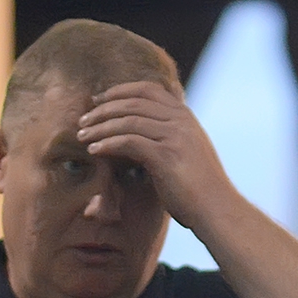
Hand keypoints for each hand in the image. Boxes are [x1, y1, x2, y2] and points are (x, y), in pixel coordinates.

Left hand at [75, 81, 235, 231]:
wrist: (215, 207)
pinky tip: (94, 151)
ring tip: (82, 136)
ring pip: (128, 121)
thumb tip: (141, 138)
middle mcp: (181, 120)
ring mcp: (174, 136)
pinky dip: (108, 144)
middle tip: (83, 120)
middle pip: (134, 102)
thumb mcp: (186, 153)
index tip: (98, 99)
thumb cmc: (198, 187)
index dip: (119, 91)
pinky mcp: (166, 155)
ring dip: (100, 127)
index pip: (148, 89)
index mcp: (185, 116)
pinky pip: (129, 142)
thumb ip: (167, 138)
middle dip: (104, 109)